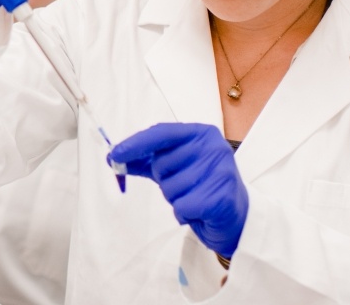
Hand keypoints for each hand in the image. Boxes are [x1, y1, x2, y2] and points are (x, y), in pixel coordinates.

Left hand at [108, 123, 248, 258]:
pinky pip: (181, 207)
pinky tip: (199, 211)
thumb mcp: (175, 167)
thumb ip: (146, 159)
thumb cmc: (201, 186)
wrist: (236, 216)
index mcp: (202, 134)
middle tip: (186, 185)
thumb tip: (113, 157)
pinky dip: (183, 214)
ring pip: (169, 188)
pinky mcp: (221, 198)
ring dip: (175, 199)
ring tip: (195, 197)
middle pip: (161, 164)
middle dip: (164, 180)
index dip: (135, 144)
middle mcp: (214, 148)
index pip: (161, 133)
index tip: (115, 155)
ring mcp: (220, 172)